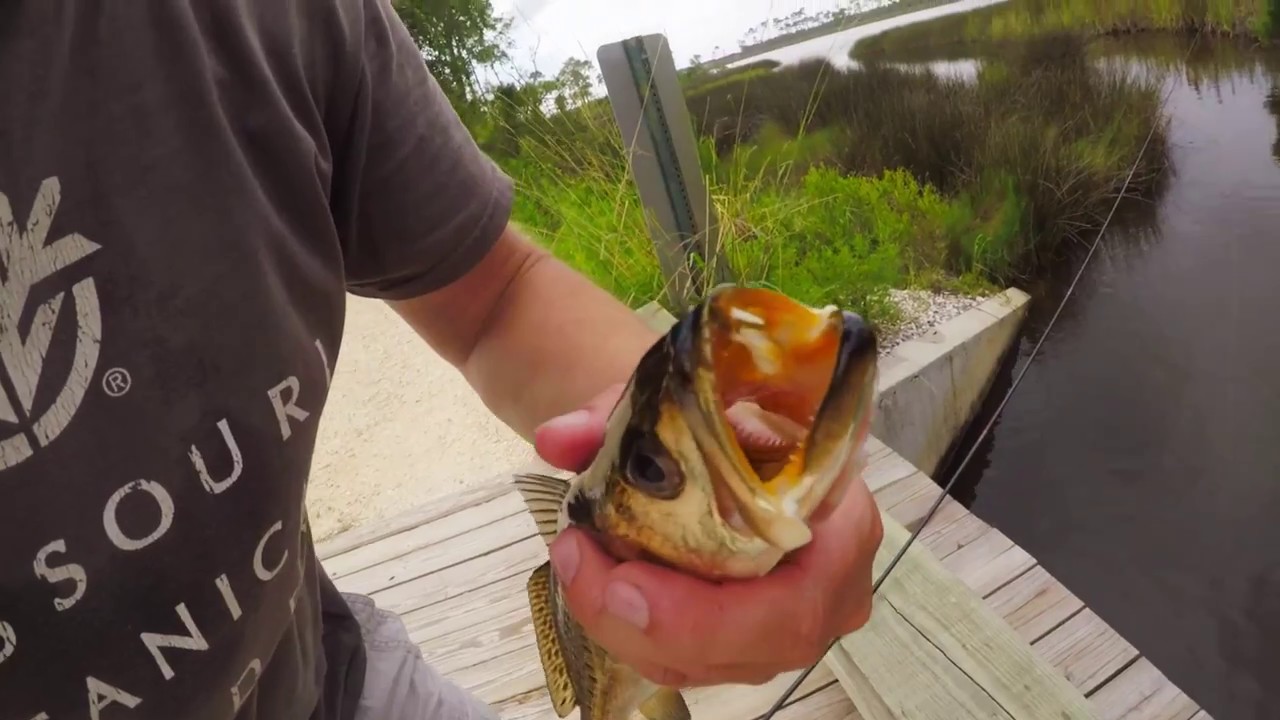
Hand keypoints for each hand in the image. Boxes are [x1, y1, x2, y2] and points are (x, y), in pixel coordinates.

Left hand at [533, 383, 883, 687]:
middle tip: (578, 565)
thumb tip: (559, 438)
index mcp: (844, 518)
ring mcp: (792, 623)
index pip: (800, 598)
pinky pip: (689, 663)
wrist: (725, 433)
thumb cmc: (722, 413)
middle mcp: (832, 587)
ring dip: (627, 629)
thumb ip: (620, 410)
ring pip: (712, 664)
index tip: (625, 579)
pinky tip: (594, 583)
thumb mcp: (679, 394)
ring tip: (576, 561)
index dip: (713, 614)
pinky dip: (631, 632)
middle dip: (652, 626)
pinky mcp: (749, 642)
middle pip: (752, 648)